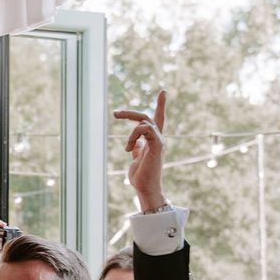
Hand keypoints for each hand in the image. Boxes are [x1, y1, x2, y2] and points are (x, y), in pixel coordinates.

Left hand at [113, 90, 166, 210]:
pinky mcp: (156, 146)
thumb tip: (134, 144)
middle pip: (146, 117)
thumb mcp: (136, 159)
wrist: (145, 188)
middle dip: (130, 113)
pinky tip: (129, 150)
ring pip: (145, 123)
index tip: (163, 92)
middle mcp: (157, 138)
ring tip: (127, 150)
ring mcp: (158, 142)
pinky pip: (146, 130)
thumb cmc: (141, 176)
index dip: (160, 106)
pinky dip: (134, 136)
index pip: (157, 119)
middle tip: (115, 113)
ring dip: (131, 133)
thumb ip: (136, 148)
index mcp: (152, 140)